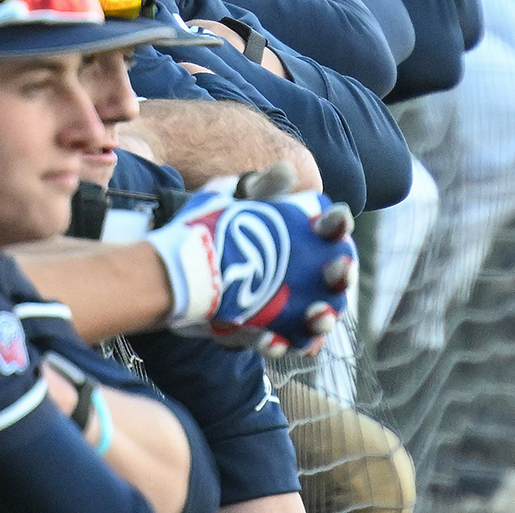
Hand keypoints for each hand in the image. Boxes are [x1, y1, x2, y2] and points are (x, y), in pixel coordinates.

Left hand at [145, 163, 357, 354]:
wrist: (174, 265)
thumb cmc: (214, 228)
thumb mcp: (234, 201)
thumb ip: (261, 188)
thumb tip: (287, 169)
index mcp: (299, 238)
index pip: (330, 229)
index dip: (337, 224)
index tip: (334, 220)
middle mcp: (299, 274)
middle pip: (332, 279)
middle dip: (340, 275)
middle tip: (337, 269)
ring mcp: (281, 306)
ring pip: (312, 318)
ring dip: (320, 319)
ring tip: (317, 316)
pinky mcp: (257, 331)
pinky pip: (273, 343)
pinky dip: (274, 344)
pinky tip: (272, 340)